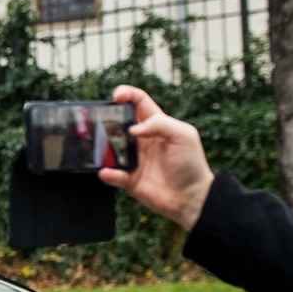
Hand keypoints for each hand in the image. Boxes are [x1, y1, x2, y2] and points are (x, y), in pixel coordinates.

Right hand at [98, 85, 214, 229]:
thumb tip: (133, 129)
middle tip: (102, 122)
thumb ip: (160, 124)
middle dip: (107, 120)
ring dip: (103, 147)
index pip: (138, 103)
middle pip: (118, 124)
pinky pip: (111, 173)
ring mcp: (134, 159)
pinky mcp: (128, 179)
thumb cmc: (191, 164)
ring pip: (110, 148)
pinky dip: (107, 173)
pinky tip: (108, 172)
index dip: (127, 94)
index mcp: (156, 125)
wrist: (191, 198)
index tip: (116, 95)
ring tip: (101, 148)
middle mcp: (142, 140)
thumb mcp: (184, 135)